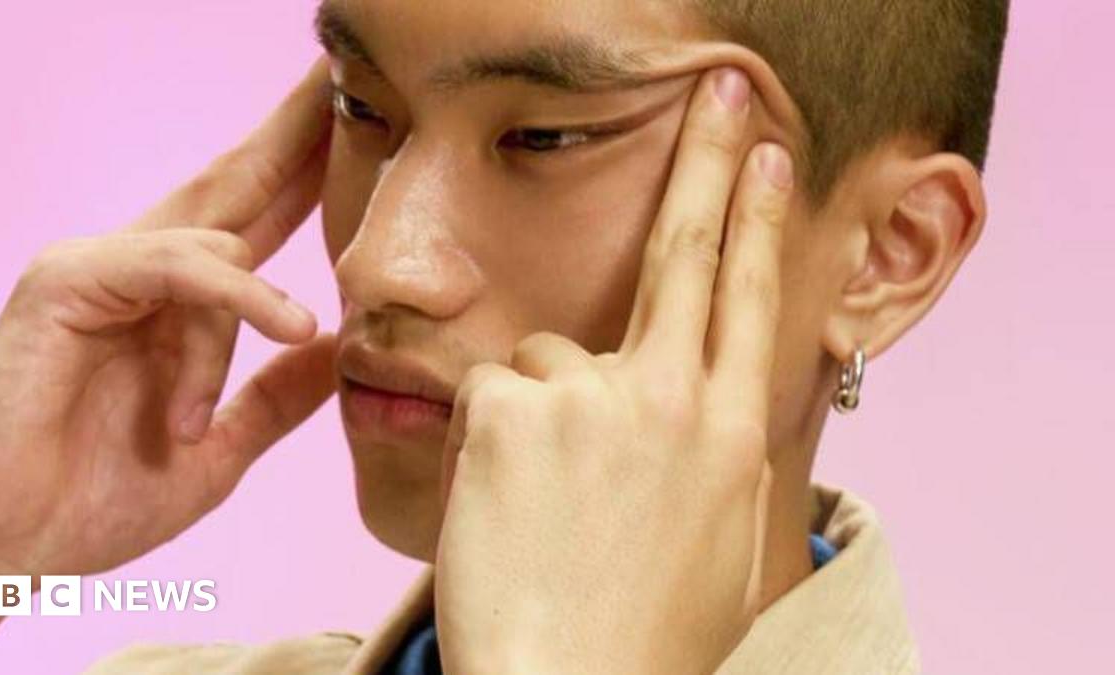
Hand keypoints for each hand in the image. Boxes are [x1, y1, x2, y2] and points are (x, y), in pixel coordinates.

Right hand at [0, 59, 336, 581]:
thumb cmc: (91, 503)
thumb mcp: (218, 450)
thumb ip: (275, 399)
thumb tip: (339, 353)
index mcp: (173, 308)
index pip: (253, 222)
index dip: (305, 175)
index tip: (361, 139)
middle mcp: (139, 274)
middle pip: (232, 186)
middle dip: (292, 136)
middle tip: (341, 82)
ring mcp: (99, 269)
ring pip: (217, 240)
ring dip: (262, 298)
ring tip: (299, 331)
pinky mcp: (66, 279)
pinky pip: (175, 266)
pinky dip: (236, 293)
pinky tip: (287, 321)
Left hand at [434, 68, 793, 673]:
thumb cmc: (643, 632)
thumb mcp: (721, 545)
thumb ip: (720, 456)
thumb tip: (719, 395)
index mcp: (727, 433)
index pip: (749, 298)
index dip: (758, 219)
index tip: (765, 155)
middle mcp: (668, 398)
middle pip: (684, 254)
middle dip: (707, 163)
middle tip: (721, 90)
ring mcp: (587, 397)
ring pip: (547, 360)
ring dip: (537, 417)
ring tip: (539, 507)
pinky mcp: (505, 408)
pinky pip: (489, 394)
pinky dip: (487, 441)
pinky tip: (500, 506)